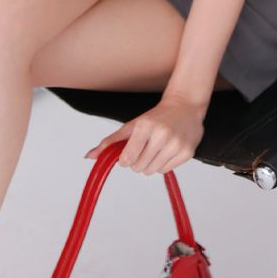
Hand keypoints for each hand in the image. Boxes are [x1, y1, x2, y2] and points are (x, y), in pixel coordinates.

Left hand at [83, 95, 205, 175]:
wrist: (185, 106)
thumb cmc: (157, 116)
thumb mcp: (132, 125)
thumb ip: (110, 142)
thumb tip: (90, 156)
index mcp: (145, 126)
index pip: (127, 159)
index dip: (125, 159)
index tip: (129, 152)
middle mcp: (161, 135)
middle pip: (139, 167)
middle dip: (138, 161)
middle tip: (144, 148)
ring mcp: (175, 144)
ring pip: (152, 171)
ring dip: (150, 164)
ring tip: (155, 149)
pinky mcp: (187, 152)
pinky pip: (166, 170)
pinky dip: (163, 164)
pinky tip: (166, 150)